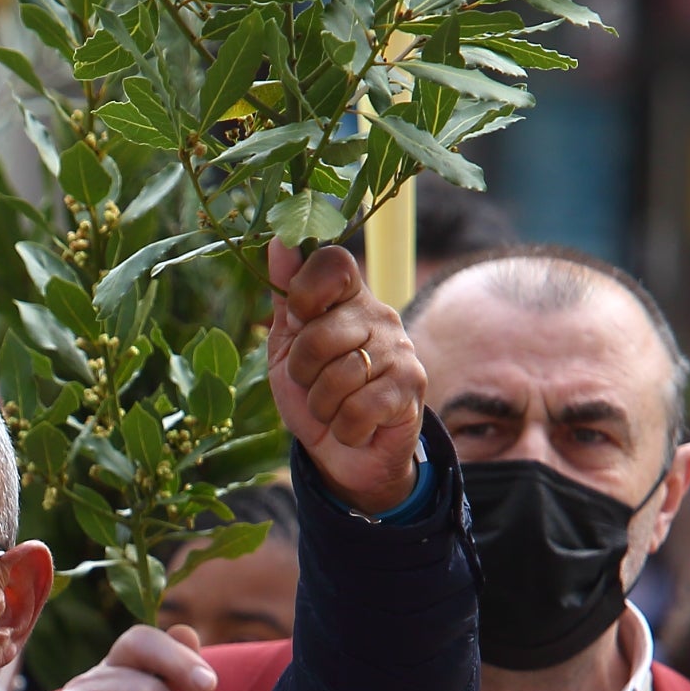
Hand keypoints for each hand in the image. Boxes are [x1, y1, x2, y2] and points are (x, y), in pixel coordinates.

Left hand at [267, 239, 426, 514]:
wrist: (344, 453)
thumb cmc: (313, 393)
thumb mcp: (287, 346)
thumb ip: (285, 296)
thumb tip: (278, 237)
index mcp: (347, 299)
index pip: (332, 263)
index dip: (304, 292)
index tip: (298, 319)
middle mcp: (379, 315)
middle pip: (320, 332)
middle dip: (303, 370)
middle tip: (313, 383)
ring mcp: (400, 349)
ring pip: (338, 376)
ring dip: (321, 405)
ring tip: (333, 407)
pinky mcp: (412, 386)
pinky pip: (359, 408)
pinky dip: (344, 427)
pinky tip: (354, 425)